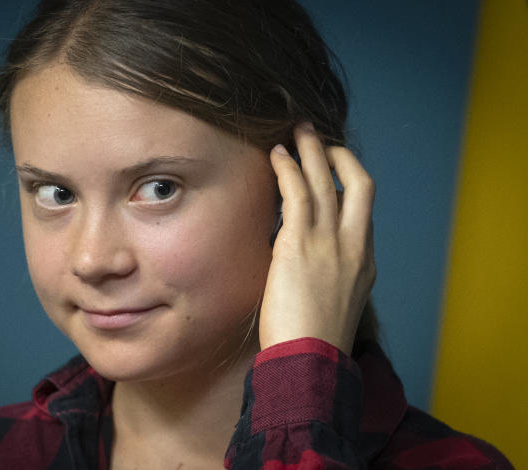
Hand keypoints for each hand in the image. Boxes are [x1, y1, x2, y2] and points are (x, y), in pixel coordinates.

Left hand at [258, 123, 375, 354]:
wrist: (311, 358)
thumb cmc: (315, 339)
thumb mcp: (336, 303)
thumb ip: (329, 275)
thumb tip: (305, 261)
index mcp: (364, 261)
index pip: (362, 209)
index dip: (349, 183)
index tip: (333, 171)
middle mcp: (354, 244)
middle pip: (358, 183)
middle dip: (339, 155)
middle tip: (319, 137)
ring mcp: (329, 241)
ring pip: (325, 180)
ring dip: (310, 150)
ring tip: (296, 131)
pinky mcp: (300, 242)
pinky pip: (296, 192)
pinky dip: (287, 168)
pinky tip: (276, 154)